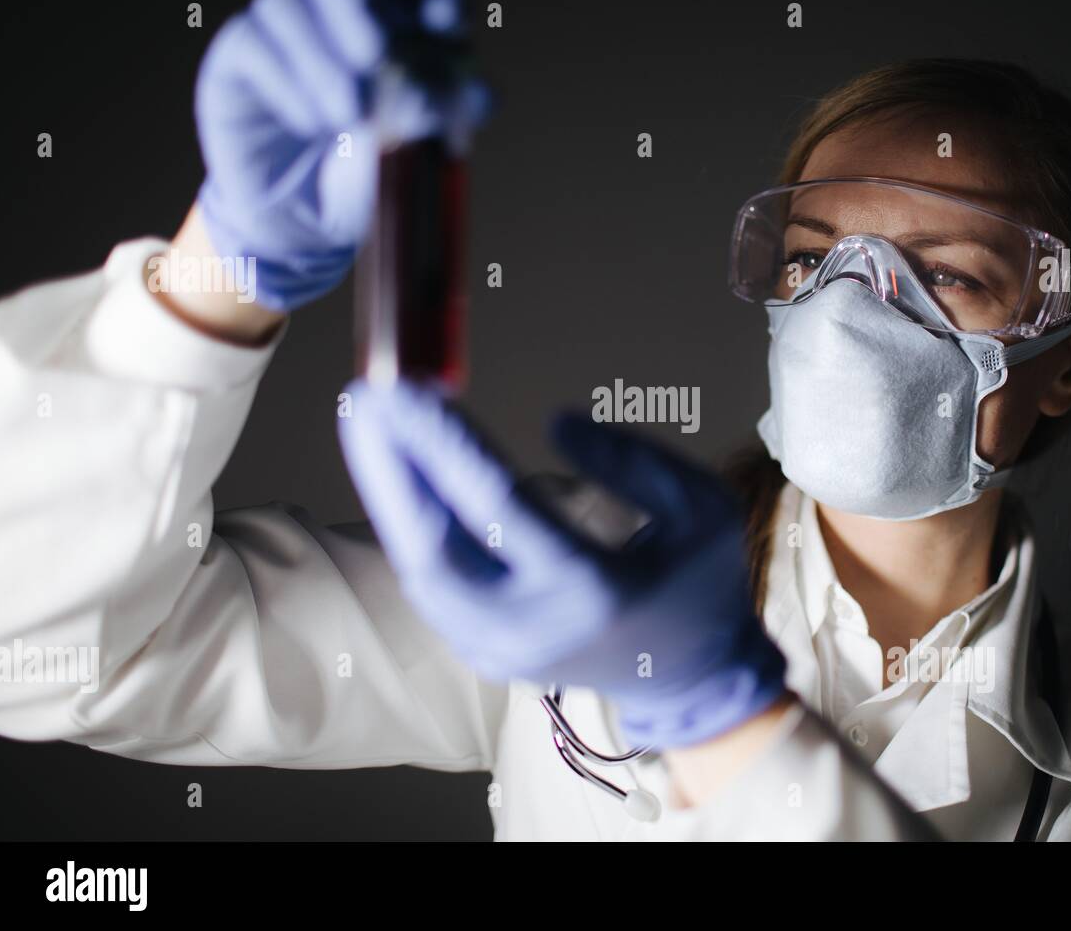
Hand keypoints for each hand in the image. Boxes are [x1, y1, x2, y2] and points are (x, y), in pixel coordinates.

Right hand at [194, 0, 486, 310]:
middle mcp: (335, 14)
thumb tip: (470, 93)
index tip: (449, 22)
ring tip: (348, 115)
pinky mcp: (237, 57)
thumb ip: (439, 117)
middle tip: (379, 53)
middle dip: (362, 6)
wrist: (306, 226)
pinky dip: (286, 82)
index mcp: (395, 23)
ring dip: (322, 58)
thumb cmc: (366, 179)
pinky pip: (250, 42)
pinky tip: (313, 125)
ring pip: (285, 0)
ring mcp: (282, 30)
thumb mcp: (413, 155)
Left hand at [337, 380, 787, 748]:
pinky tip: (401, 479)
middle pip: (431, 551)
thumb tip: (555, 422)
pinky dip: (412, 531)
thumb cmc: (704, 583)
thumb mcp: (701, 506)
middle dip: (389, 470)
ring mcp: (504, 652)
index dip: (445, 446)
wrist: (697, 678)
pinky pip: (435, 589)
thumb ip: (632, 460)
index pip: (498, 507)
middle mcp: (534, 628)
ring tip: (374, 431)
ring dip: (392, 497)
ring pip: (421, 573)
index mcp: (593, 588)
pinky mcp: (489, 658)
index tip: (407, 392)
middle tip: (366, 401)